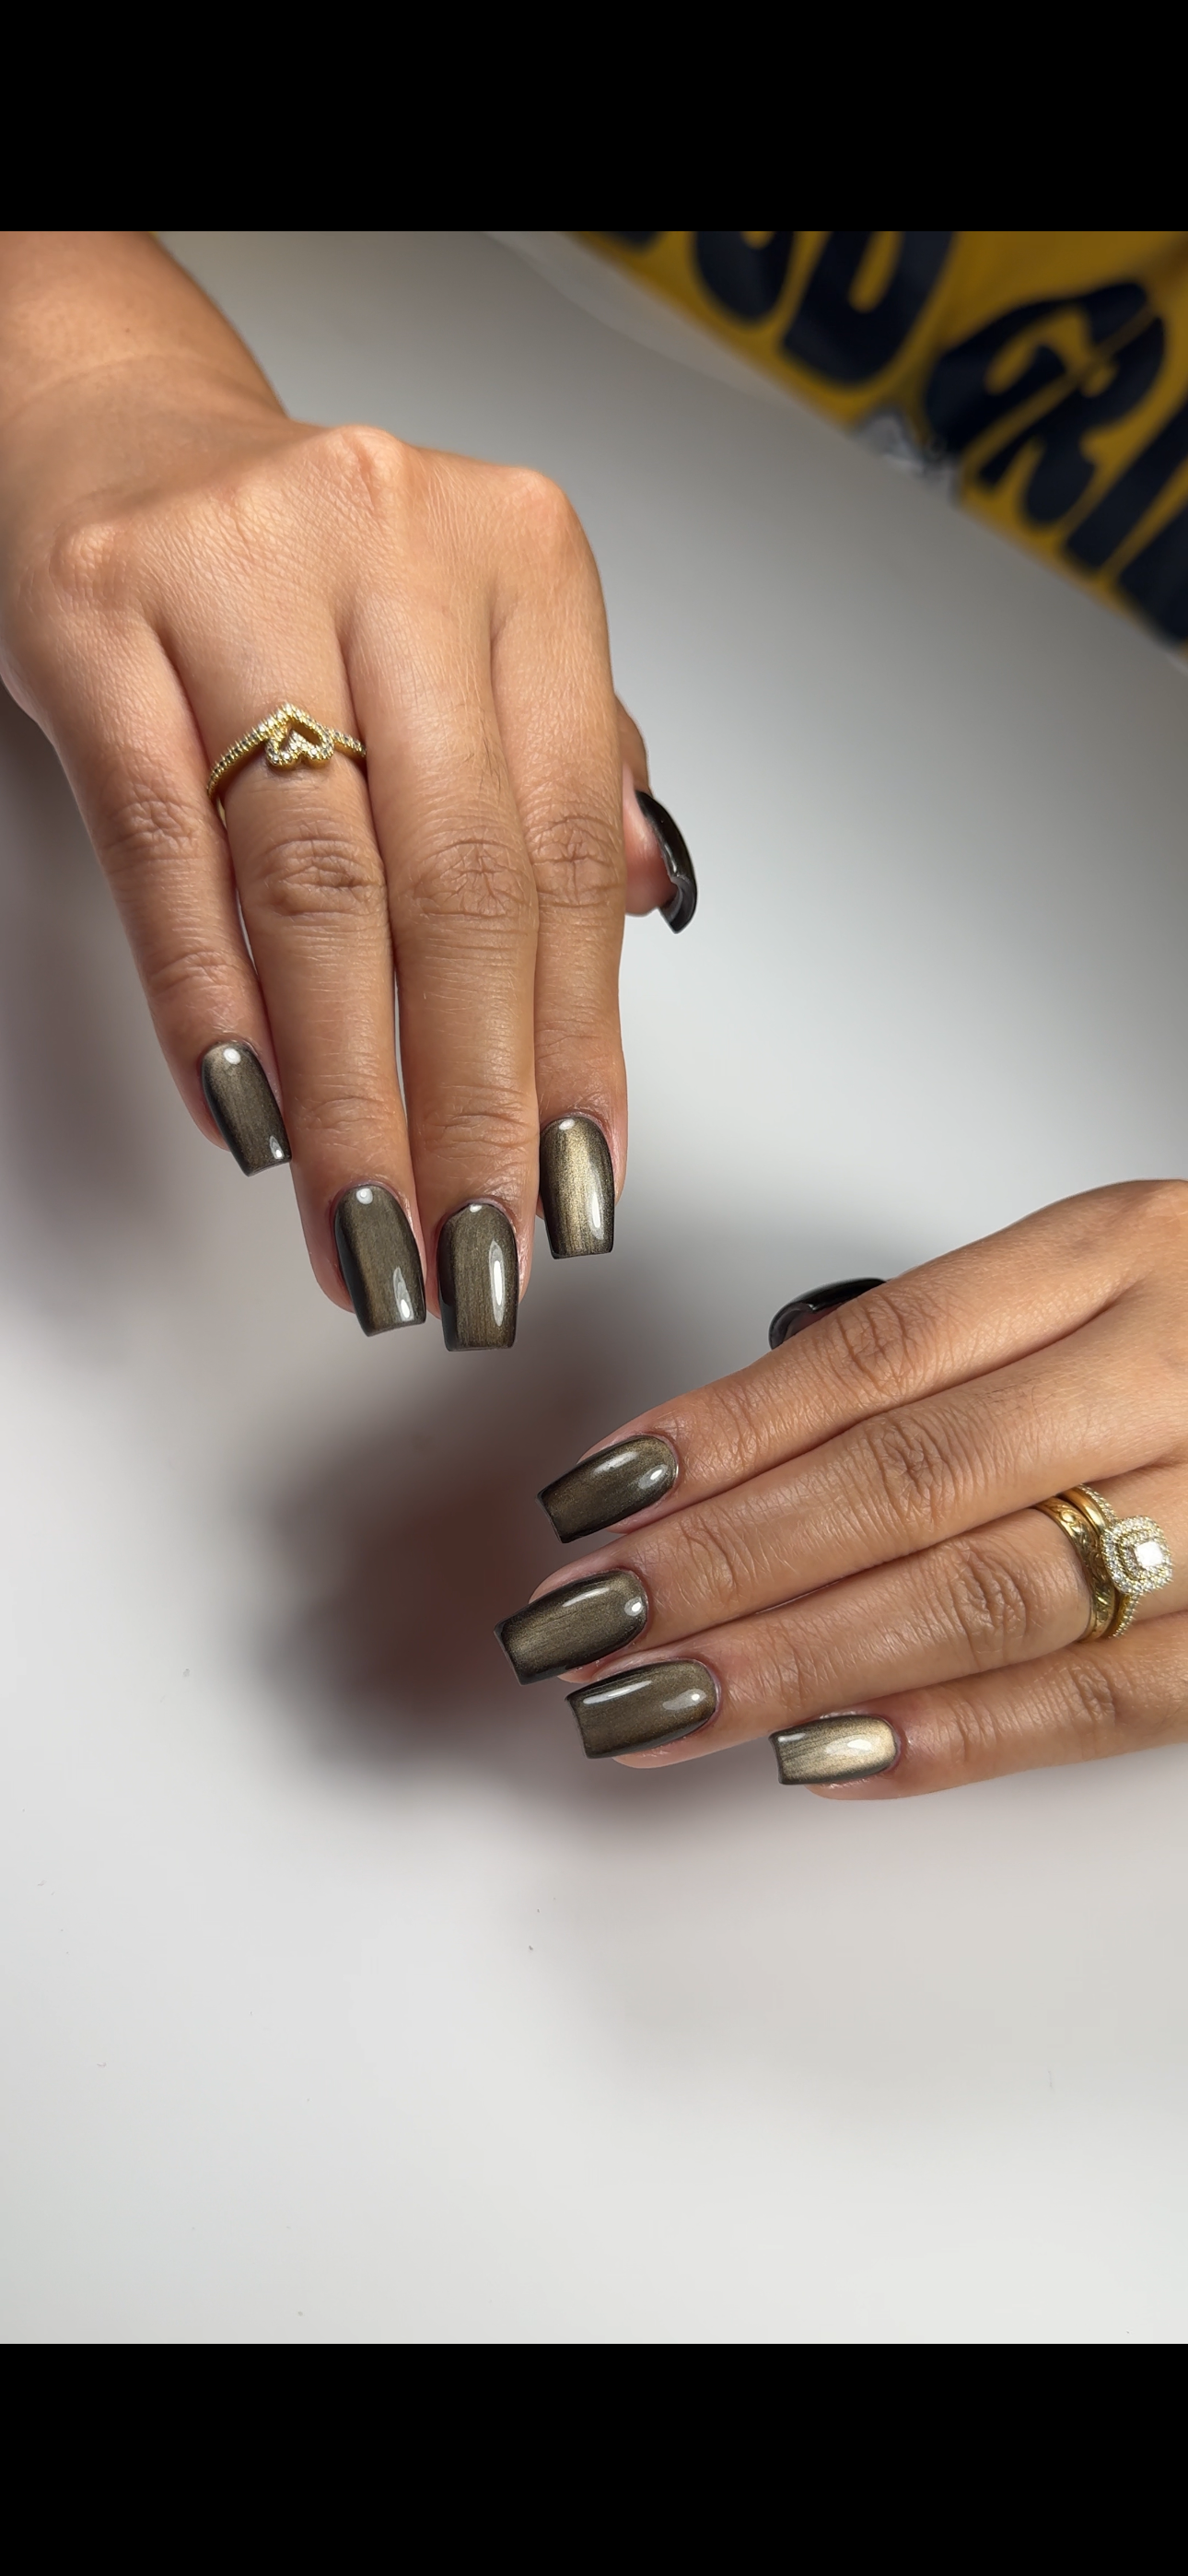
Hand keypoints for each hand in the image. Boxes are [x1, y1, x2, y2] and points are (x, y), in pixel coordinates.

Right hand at [0, 233, 678, 1340]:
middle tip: (474, 1248)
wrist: (121, 435)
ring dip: (350, 1093)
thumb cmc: (311, 573)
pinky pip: (166, 853)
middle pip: (458, 887)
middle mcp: (395, 550)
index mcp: (521, 565)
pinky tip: (251, 1117)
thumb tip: (641, 919)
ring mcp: (240, 573)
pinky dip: (212, 1004)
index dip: (577, 1044)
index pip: (569, 854)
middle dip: (471, 1102)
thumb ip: (560, 771)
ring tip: (369, 1223)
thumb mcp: (466, 641)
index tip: (575, 1188)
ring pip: (320, 890)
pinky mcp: (100, 618)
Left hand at [501, 1183, 1187, 1792]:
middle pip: (913, 1476)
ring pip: (989, 1592)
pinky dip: (954, 1736)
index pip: (881, 1349)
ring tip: (658, 1705)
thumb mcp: (1117, 1273)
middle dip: (724, 1563)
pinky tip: (827, 1756)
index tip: (593, 1498)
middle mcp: (1182, 1364)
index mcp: (1126, 1249)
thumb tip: (727, 1452)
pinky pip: (1103, 1700)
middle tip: (583, 1625)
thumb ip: (962, 1347)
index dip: (720, 1431)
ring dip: (801, 1661)